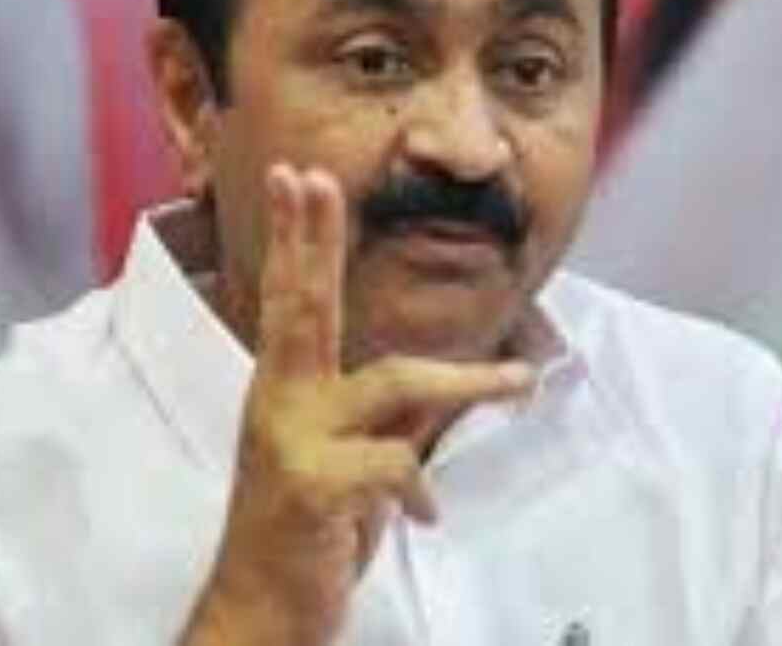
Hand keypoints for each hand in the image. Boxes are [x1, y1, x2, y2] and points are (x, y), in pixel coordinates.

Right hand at [182, 164, 533, 645]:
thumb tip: (451, 383)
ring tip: (519, 379)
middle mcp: (279, 405)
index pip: (294, 302)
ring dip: (467, 379)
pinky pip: (394, 463)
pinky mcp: (312, 488)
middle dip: (310, 243)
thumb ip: (389, 414)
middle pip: (303, 308)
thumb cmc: (306, 531)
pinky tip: (426, 512)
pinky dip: (420, 487)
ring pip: (393, 381)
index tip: (299, 178)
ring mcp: (291, 445)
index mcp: (286, 392)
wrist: (261, 612)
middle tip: (314, 180)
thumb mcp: (349, 459)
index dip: (299, 240)